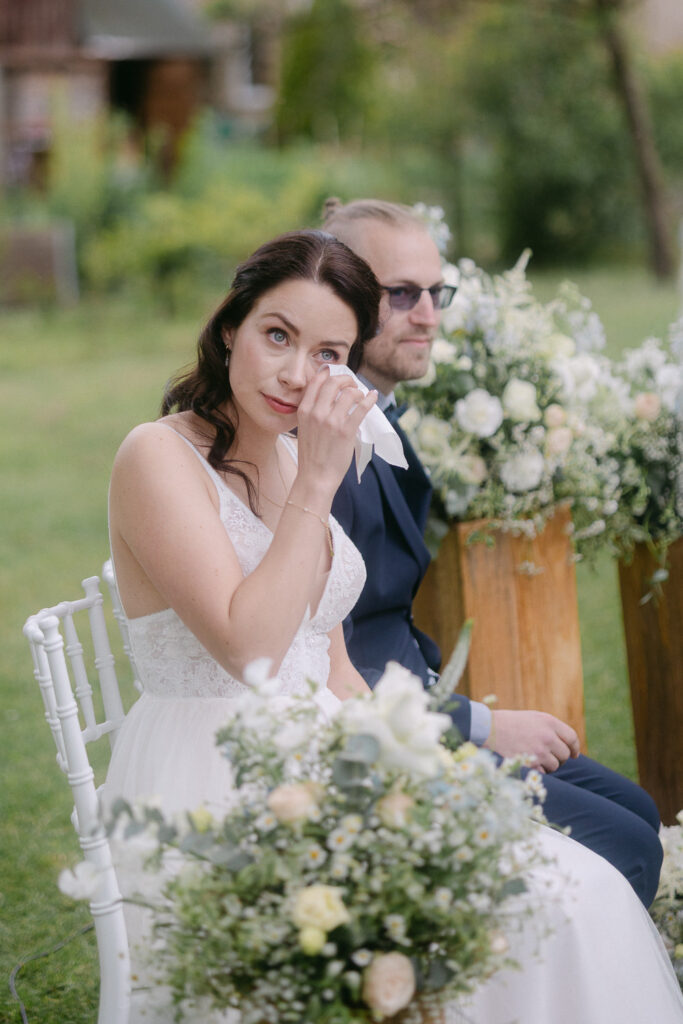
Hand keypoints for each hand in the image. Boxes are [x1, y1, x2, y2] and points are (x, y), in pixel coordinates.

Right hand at [295, 368, 376, 492]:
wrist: (315, 477)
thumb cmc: (311, 455)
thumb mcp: (304, 428)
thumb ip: (312, 412)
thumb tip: (328, 398)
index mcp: (304, 411)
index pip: (315, 382)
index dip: (326, 373)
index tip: (333, 372)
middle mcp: (316, 412)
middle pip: (333, 383)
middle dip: (345, 379)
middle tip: (351, 384)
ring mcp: (331, 421)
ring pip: (348, 393)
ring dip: (357, 391)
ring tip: (360, 396)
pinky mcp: (346, 431)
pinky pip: (361, 408)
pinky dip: (369, 399)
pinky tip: (372, 397)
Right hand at [484, 709, 579, 771]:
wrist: (487, 729)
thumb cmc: (508, 723)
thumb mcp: (532, 718)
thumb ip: (550, 728)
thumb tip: (567, 745)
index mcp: (549, 722)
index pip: (572, 737)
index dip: (574, 748)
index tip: (574, 754)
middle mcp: (547, 736)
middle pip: (565, 754)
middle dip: (558, 757)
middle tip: (547, 757)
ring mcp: (540, 751)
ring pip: (555, 766)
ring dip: (547, 765)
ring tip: (533, 758)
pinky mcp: (531, 764)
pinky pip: (543, 773)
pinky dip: (537, 771)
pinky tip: (526, 763)